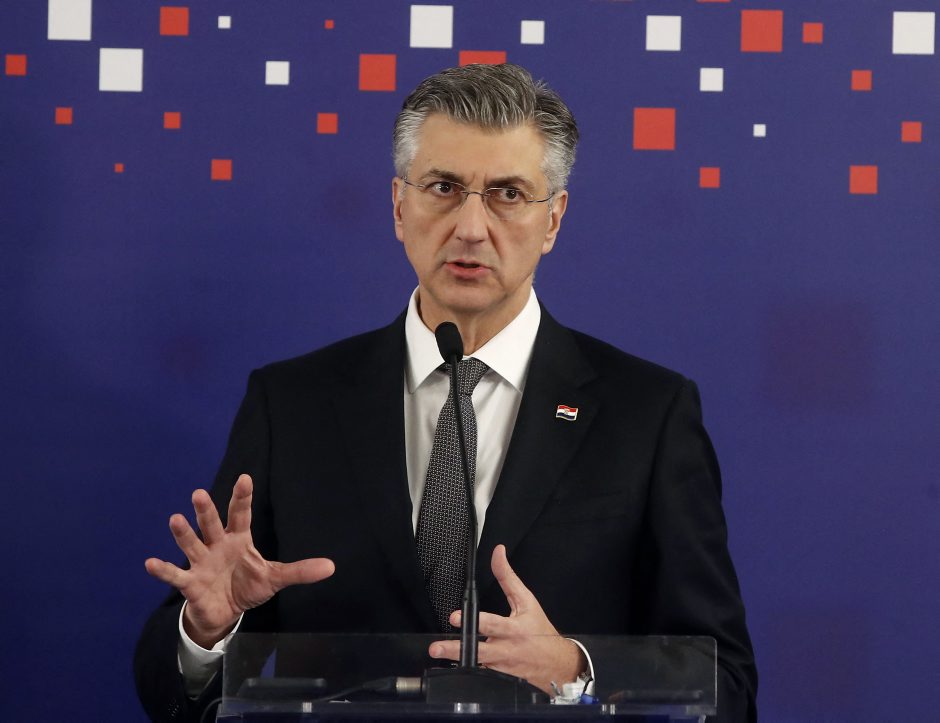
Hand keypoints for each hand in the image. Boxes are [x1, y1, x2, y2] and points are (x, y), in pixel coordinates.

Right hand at [144, 474, 334, 647]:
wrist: (225, 612)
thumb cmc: (248, 585)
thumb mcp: (275, 578)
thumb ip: (299, 571)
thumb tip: (331, 567)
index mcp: (239, 540)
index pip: (241, 515)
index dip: (242, 497)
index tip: (245, 478)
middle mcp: (217, 546)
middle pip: (211, 525)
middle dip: (206, 511)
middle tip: (199, 493)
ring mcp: (201, 563)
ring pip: (191, 545)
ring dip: (183, 534)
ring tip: (175, 519)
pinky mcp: (190, 583)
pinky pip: (175, 576)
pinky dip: (163, 570)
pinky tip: (150, 563)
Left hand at [428, 544, 585, 693]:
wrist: (556, 662)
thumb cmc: (539, 629)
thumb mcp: (526, 600)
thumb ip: (507, 577)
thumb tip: (497, 553)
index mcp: (514, 629)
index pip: (492, 624)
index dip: (475, 621)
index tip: (455, 617)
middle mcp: (507, 650)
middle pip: (478, 651)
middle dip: (456, 649)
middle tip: (437, 647)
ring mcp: (502, 667)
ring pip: (477, 667)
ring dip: (456, 662)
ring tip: (438, 657)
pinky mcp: (499, 678)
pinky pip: (480, 677)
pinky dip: (467, 673)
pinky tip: (452, 670)